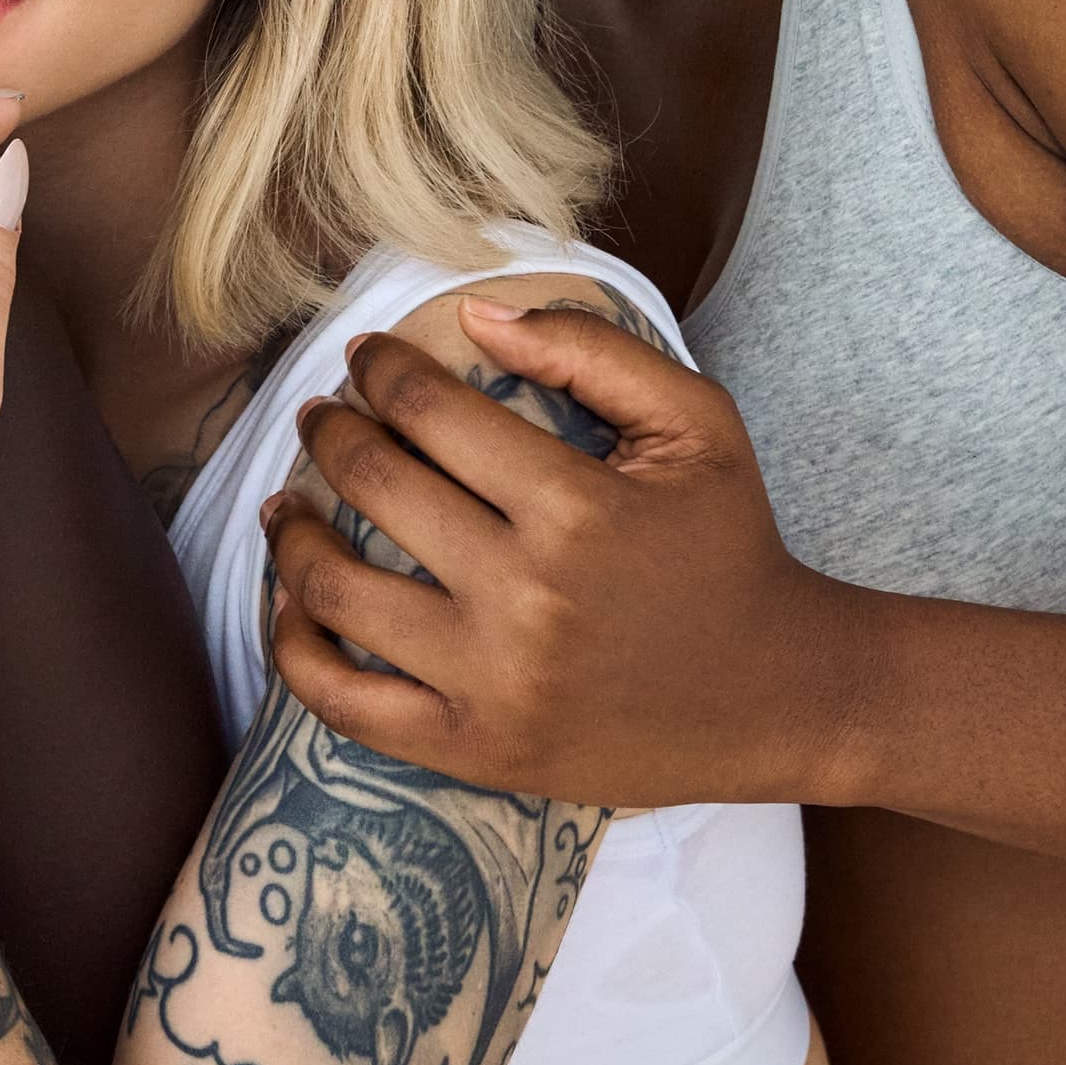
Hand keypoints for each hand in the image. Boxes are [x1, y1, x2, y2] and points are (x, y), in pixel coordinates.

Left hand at [264, 300, 872, 808]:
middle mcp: (524, 597)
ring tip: (288, 499)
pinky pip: (345, 703)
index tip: (365, 358)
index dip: (380, 369)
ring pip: (336, 592)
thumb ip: (588, 350)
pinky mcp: (477, 750)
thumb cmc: (729, 546)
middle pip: (375, 486)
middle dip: (330, 432)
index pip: (429, 411)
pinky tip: (286, 603)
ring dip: (290, 532)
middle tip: (321, 416)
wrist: (779, 694)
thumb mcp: (695, 422)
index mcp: (575, 508)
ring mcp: (493, 683)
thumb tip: (472, 314)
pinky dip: (293, 648)